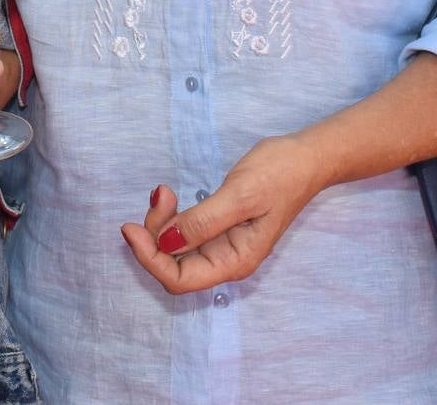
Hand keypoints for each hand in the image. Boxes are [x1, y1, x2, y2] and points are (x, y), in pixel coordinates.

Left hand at [120, 135, 325, 294]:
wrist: (305, 158)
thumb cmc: (279, 174)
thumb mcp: (239, 195)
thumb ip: (203, 222)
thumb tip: (165, 242)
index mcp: (234, 261)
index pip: (179, 279)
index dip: (150, 259)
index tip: (130, 228)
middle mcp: (225, 260)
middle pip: (173, 266)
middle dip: (154, 236)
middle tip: (158, 196)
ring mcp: (221, 245)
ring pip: (175, 248)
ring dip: (161, 223)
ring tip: (164, 190)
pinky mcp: (218, 227)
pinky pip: (184, 232)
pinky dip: (171, 217)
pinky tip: (170, 195)